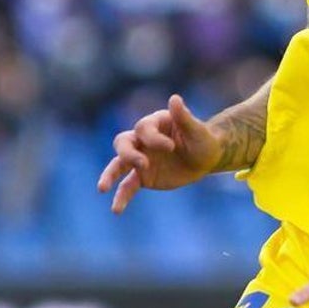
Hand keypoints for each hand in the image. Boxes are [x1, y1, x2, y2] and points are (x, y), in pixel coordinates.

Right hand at [96, 94, 221, 213]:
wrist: (206, 159)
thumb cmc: (203, 139)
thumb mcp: (197, 130)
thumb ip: (183, 117)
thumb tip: (175, 98)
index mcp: (155, 123)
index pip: (143, 128)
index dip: (153, 138)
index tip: (171, 147)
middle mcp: (143, 140)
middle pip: (123, 142)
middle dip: (128, 153)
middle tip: (143, 164)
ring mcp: (141, 159)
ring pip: (118, 164)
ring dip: (110, 175)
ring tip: (102, 188)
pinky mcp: (143, 177)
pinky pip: (128, 186)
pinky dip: (121, 197)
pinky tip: (116, 210)